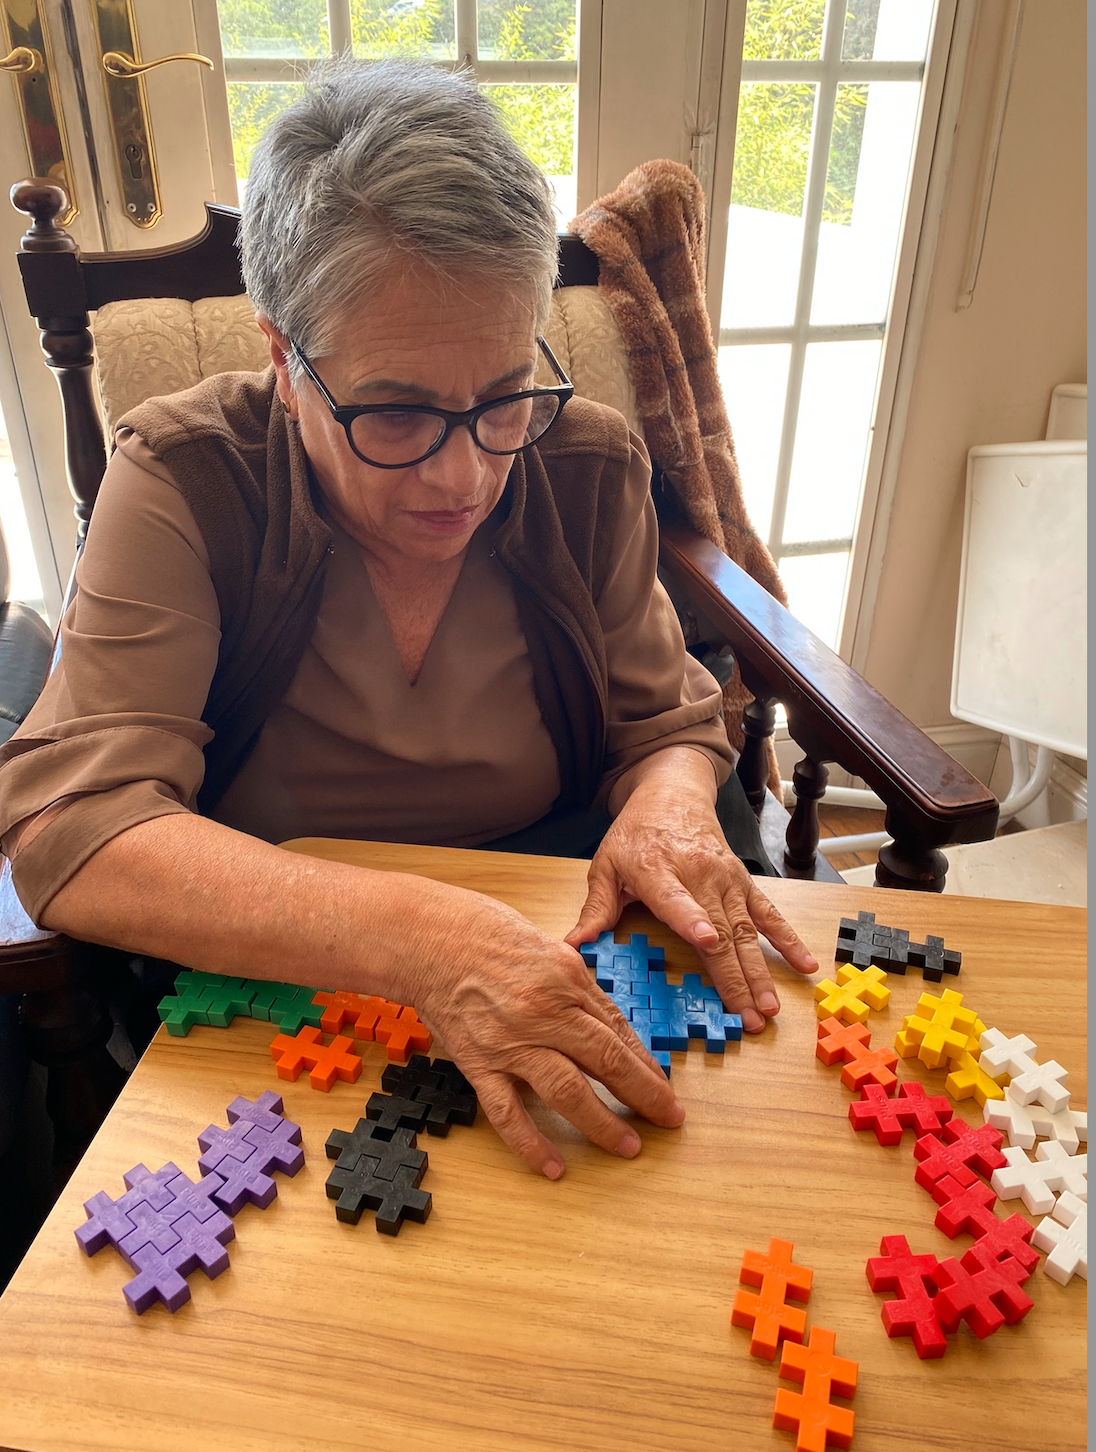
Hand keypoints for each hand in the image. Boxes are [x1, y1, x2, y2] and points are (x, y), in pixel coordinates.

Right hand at [398, 875, 684, 1178]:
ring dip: (603, 1124)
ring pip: (568, 1091)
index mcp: (568, 979)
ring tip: (628, 1147)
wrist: (426, 938)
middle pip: (606, 1061)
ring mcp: (511, 1041)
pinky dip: (532, 1144)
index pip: (618, 1031)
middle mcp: (545, 1011)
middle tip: (668, 1119)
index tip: (664, 1087)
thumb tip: (605, 1027)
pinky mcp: (479, 1063)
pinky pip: (508, 1112)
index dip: (646, 1064)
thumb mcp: (547, 949)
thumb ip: (576, 990)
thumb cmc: (484, 933)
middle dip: (644, 1095)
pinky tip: (554, 1167)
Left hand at [563, 749, 817, 1031]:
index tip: (708, 942)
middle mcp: (697, 875)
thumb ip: (595, 909)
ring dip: (759, 973)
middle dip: (735, 976)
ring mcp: (725, 879)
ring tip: (768, 1010)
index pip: (676, 899)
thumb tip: (574, 946)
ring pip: (745, 931)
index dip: (692, 921)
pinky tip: (804, 966)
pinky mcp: (743, 881)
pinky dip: (787, 940)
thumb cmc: (634, 835)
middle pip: (719, 930)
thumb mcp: (605, 866)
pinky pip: (767, 913)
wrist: (672, 795)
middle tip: (748, 1017)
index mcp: (657, 871)